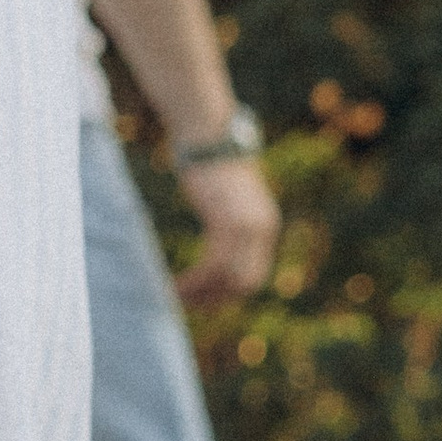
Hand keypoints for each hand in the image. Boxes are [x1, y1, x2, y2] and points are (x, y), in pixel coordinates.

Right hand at [176, 156, 279, 308]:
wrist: (209, 136)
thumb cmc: (213, 165)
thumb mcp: (231, 200)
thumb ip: (233, 223)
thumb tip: (222, 244)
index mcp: (266, 226)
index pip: (254, 276)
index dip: (230, 295)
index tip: (204, 300)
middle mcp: (262, 229)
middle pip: (245, 284)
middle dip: (217, 300)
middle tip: (189, 304)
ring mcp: (246, 226)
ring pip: (227, 278)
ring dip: (201, 294)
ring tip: (175, 296)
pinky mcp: (226, 220)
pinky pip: (213, 264)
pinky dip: (194, 280)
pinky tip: (176, 284)